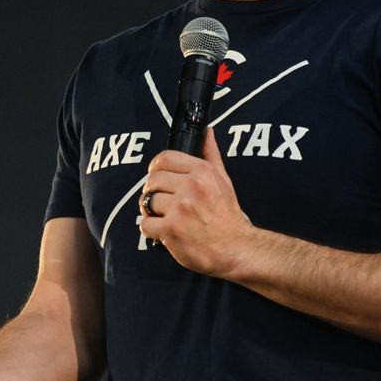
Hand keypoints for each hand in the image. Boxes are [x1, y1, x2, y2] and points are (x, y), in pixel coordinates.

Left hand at [139, 129, 253, 276]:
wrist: (234, 248)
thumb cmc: (227, 215)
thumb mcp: (223, 179)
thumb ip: (211, 154)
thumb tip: (207, 131)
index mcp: (202, 172)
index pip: (164, 159)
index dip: (156, 168)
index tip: (159, 178)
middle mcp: (191, 187)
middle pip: (152, 180)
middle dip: (153, 191)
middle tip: (163, 202)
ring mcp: (180, 209)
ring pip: (147, 202)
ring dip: (151, 211)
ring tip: (164, 216)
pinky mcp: (171, 230)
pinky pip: (145, 224)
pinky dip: (151, 230)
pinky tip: (164, 231)